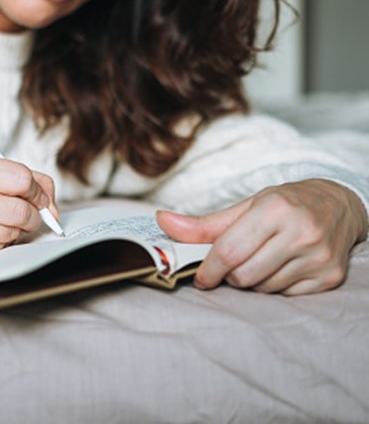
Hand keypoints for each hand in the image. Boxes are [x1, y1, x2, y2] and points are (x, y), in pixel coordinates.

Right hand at [0, 155, 57, 259]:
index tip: (39, 196)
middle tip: (29, 214)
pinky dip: (1, 242)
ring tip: (0, 220)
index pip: (21, 179)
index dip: (38, 190)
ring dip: (15, 229)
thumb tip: (51, 205)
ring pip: (12, 232)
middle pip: (20, 210)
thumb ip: (22, 178)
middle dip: (33, 215)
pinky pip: (0, 248)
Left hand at [156, 179, 367, 294]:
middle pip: (244, 275)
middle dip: (230, 275)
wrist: (339, 205)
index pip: (228, 251)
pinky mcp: (330, 277)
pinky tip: (282, 267)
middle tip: (235, 264)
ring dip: (253, 281)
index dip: (208, 269)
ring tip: (262, 260)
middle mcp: (300, 232)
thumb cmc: (284, 205)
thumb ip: (204, 224)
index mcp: (274, 209)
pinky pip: (286, 296)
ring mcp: (318, 257)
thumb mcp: (246, 207)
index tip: (201, 277)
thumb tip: (161, 221)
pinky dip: (275, 287)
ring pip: (263, 288)